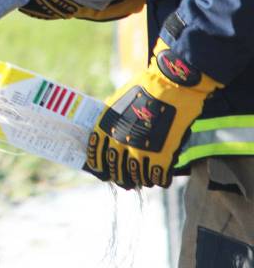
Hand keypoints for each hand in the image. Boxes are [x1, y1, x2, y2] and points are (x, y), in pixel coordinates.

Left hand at [84, 39, 221, 188]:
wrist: (172, 85)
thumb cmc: (145, 87)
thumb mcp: (118, 100)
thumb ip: (111, 118)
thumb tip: (108, 130)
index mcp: (106, 126)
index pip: (95, 154)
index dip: (99, 165)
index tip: (102, 171)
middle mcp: (120, 141)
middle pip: (115, 169)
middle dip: (120, 178)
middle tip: (125, 182)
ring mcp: (141, 149)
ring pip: (137, 176)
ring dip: (140, 180)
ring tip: (143, 180)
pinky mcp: (163, 154)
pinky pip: (158, 176)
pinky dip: (159, 179)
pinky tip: (160, 178)